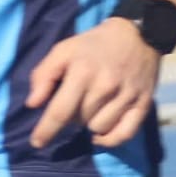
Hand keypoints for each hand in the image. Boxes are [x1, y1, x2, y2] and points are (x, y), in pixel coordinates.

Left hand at [25, 19, 160, 149]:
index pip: (60, 111)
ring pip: (99, 128)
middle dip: (72, 117)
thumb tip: (33, 104)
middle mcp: (105, 86)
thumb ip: (44, 74)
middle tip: (75, 102)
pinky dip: (110, 139)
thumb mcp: (64, 49)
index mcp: (82, 72)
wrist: (138, 34)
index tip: (37, 142)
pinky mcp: (143, 103)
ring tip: (92, 109)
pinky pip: (124, 134)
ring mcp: (126, 96)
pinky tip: (101, 134)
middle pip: (79, 121)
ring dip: (90, 124)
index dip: (46, 130)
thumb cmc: (95, 44)